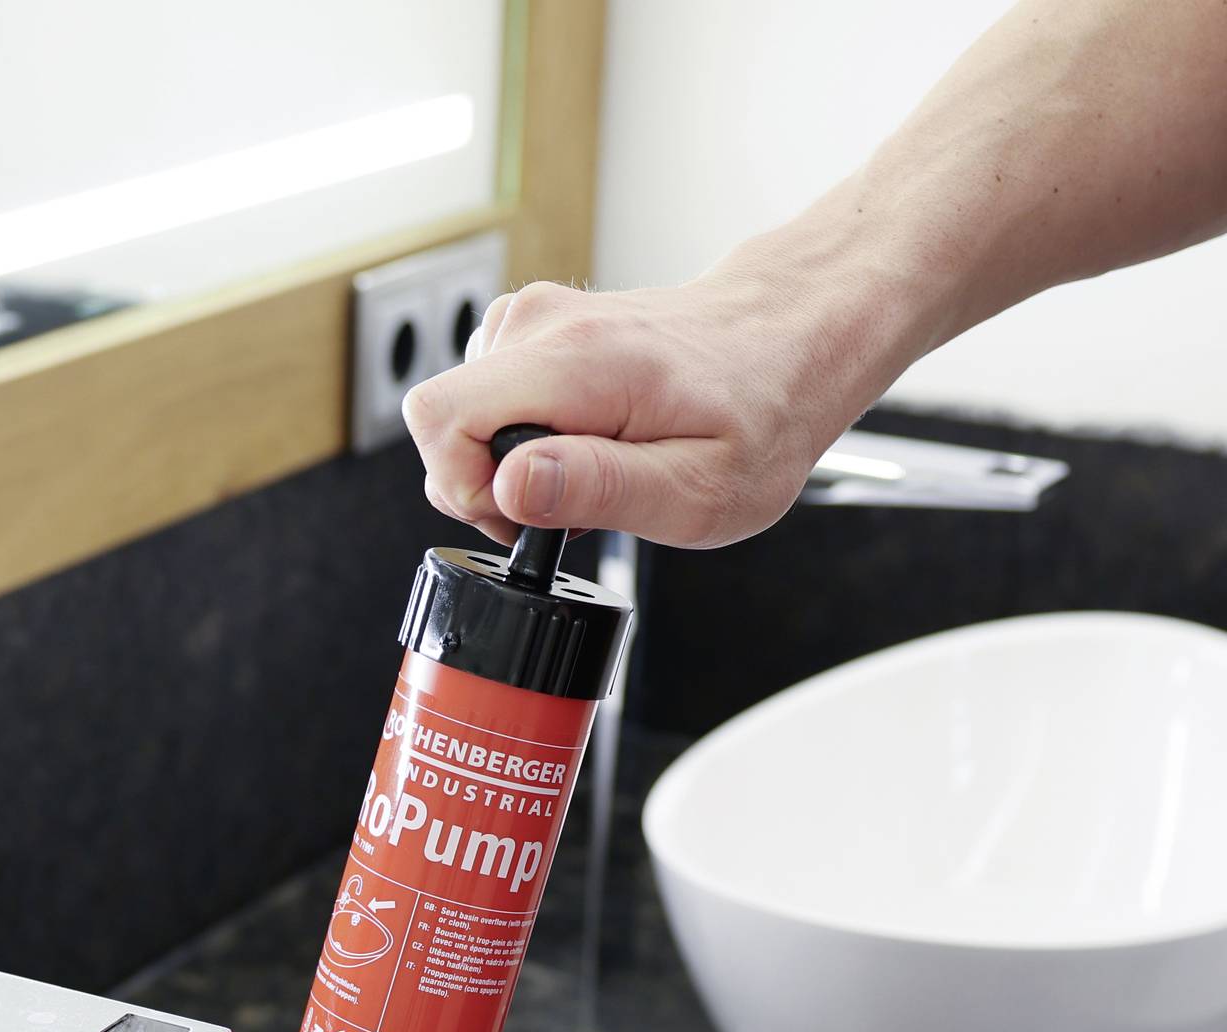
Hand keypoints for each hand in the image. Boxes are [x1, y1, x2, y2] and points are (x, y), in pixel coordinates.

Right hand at [400, 261, 872, 550]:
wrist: (787, 339)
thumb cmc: (757, 415)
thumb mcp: (696, 489)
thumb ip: (596, 489)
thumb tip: (508, 488)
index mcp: (576, 364)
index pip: (439, 420)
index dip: (466, 490)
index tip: (530, 517)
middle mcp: (541, 325)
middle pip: (438, 420)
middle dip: (484, 484)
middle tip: (572, 504)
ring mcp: (535, 320)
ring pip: (462, 413)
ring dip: (509, 462)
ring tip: (593, 467)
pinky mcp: (537, 328)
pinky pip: (489, 398)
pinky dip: (523, 435)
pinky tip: (587, 440)